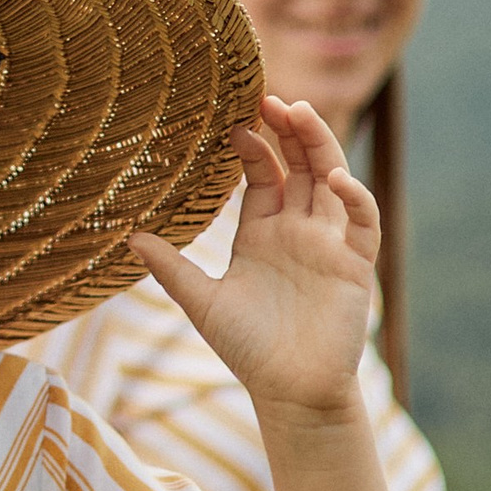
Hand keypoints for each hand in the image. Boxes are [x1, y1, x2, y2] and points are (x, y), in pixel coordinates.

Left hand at [132, 94, 380, 421]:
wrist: (291, 393)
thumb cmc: (248, 349)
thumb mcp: (202, 302)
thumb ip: (170, 268)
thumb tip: (127, 236)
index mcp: (261, 233)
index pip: (262, 174)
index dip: (252, 147)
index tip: (233, 123)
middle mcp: (297, 230)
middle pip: (298, 164)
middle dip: (288, 129)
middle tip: (269, 97)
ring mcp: (329, 243)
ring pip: (331, 178)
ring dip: (320, 144)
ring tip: (301, 112)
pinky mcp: (354, 264)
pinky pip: (362, 221)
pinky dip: (354, 196)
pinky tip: (334, 178)